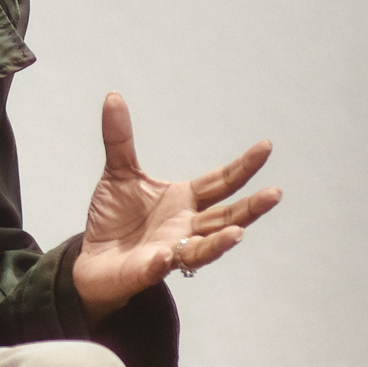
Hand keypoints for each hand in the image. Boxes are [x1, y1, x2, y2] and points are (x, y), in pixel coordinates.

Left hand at [71, 92, 281, 324]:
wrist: (92, 259)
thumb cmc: (114, 219)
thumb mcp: (117, 173)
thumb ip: (119, 138)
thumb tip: (113, 96)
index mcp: (184, 201)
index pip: (221, 182)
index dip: (243, 166)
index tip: (265, 147)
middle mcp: (186, 227)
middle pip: (225, 217)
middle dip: (250, 208)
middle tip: (275, 193)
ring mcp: (171, 251)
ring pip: (203, 250)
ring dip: (219, 243)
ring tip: (236, 233)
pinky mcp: (146, 271)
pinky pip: (158, 268)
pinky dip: (163, 263)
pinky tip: (166, 256)